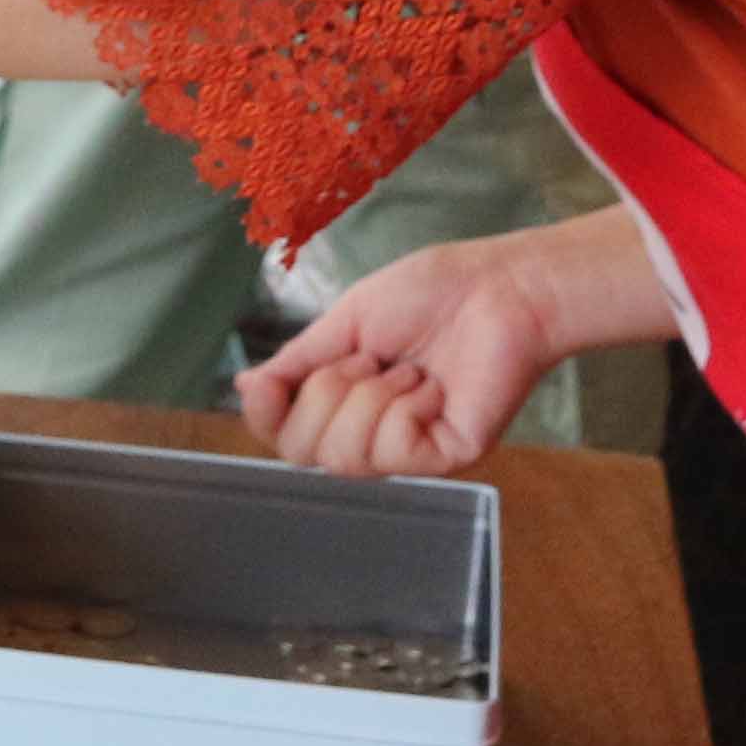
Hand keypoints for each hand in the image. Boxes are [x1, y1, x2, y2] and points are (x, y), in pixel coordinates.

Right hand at [235, 236, 568, 479]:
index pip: (281, 436)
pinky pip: (392, 450)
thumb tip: (244, 387)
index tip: (268, 383)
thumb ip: (297, 361)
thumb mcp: (345, 323)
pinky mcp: (445, 458)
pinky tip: (433, 386)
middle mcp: (371, 433)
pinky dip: (405, 407)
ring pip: (343, 457)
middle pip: (302, 452)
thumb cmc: (434, 293)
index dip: (264, 415)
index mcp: (344, 400)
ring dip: (369, 396)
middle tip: (371, 358)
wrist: (501, 287)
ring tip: (409, 368)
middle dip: (325, 393)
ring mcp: (408, 450)